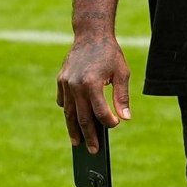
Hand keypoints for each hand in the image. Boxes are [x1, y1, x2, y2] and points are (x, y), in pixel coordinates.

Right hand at [57, 36, 131, 153]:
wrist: (91, 35)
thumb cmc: (110, 54)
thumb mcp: (122, 72)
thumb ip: (122, 96)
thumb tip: (125, 118)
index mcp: (92, 84)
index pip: (99, 112)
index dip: (108, 122)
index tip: (114, 126)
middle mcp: (75, 86)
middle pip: (81, 118)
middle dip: (88, 136)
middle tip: (93, 151)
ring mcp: (65, 84)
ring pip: (68, 113)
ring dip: (73, 129)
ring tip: (78, 143)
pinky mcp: (60, 81)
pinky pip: (62, 101)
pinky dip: (68, 111)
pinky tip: (73, 120)